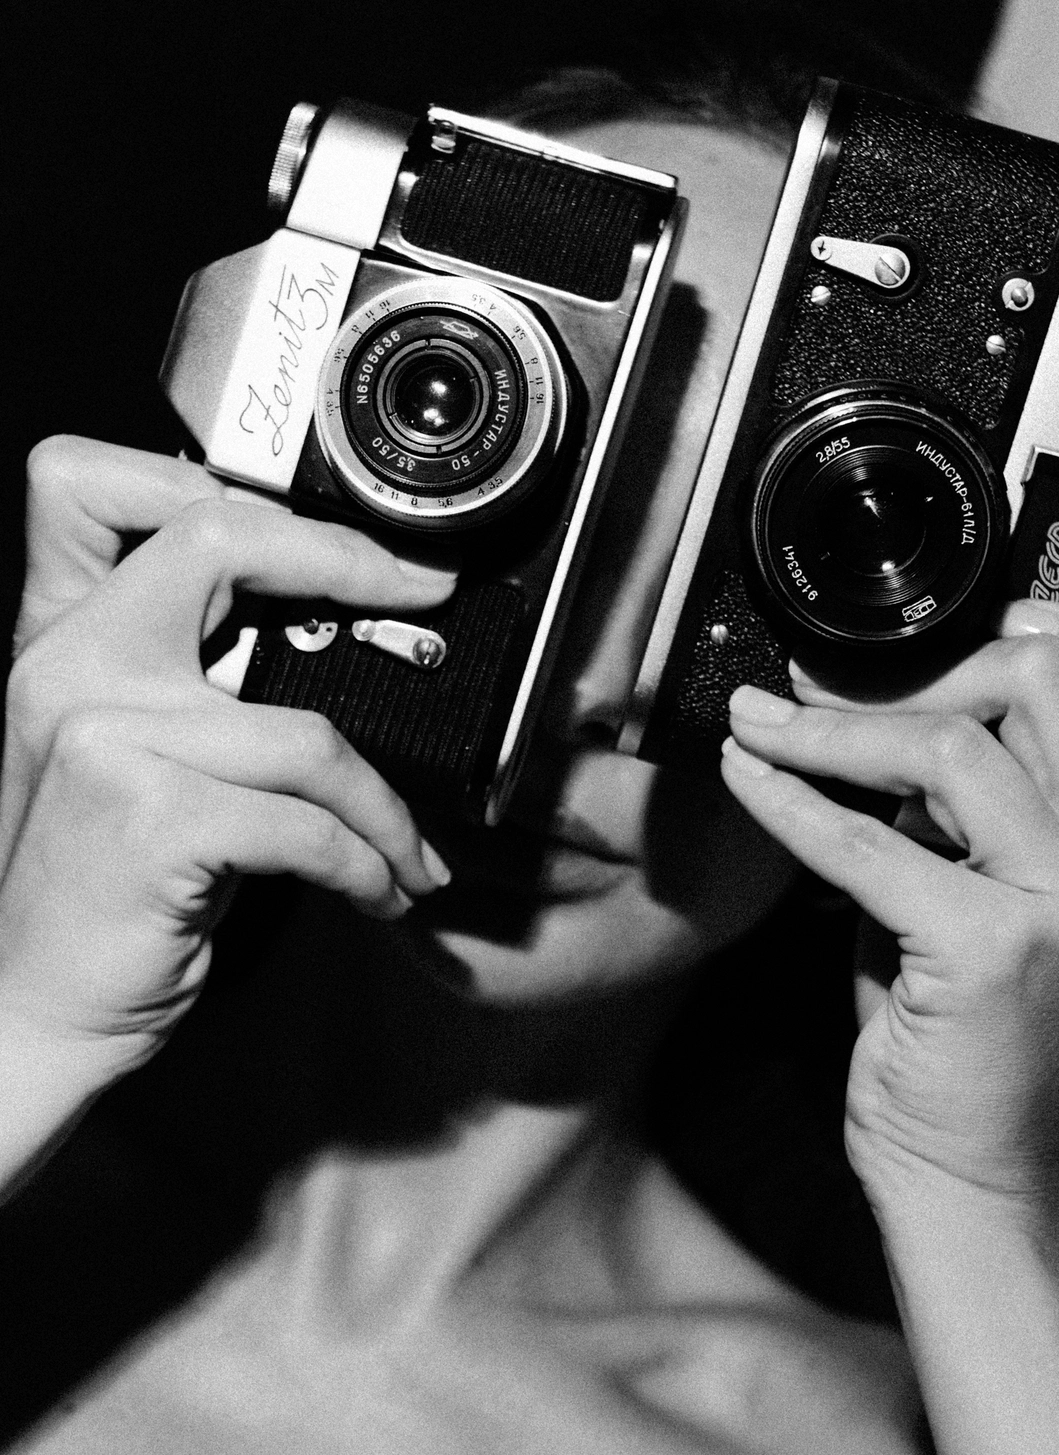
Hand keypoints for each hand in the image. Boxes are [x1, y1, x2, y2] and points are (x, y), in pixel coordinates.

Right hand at [0, 437, 454, 1091]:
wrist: (39, 1007)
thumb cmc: (108, 885)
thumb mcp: (133, 755)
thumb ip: (194, 679)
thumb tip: (333, 627)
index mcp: (63, 638)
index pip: (93, 483)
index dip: (222, 485)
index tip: (342, 537)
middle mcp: (68, 666)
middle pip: (217, 537)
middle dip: (346, 560)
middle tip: (424, 601)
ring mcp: (102, 734)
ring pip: (306, 731)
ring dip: (383, 807)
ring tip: (407, 850)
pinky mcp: (150, 815)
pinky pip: (306, 823)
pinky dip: (363, 863)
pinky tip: (376, 892)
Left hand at [721, 628, 1058, 1217]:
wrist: (982, 1178)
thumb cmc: (978, 1040)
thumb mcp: (998, 900)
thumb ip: (964, 812)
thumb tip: (874, 723)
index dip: (1003, 641)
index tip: (908, 645)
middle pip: (1029, 688)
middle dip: (905, 676)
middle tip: (810, 689)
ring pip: (945, 750)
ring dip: (829, 730)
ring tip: (759, 725)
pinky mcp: (992, 948)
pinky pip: (864, 840)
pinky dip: (787, 801)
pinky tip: (745, 777)